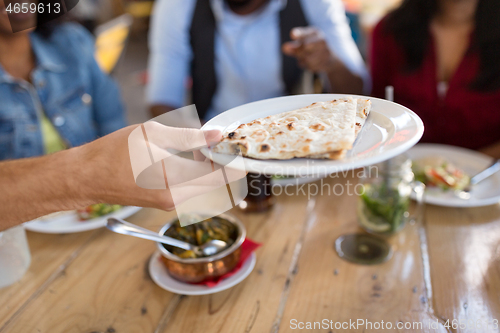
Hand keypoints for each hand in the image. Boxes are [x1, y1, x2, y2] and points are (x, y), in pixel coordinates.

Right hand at [79, 124, 243, 210]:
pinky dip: (199, 176)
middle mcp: (176, 197)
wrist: (87, 178)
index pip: (220, 176)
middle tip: (223, 143)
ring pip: (206, 189)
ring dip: (212, 171)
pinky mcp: (166, 204)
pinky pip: (193, 191)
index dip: (236, 163)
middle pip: (217, 186)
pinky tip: (191, 159)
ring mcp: (171, 204)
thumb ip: (189, 136)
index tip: (241, 148)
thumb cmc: (114, 152)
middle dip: (225, 165)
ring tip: (204, 148)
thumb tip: (217, 135)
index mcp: (173, 178)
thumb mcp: (152, 134)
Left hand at [282, 27, 336, 72]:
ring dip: (303, 61)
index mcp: (314, 32)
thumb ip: (293, 47)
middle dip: (299, 52)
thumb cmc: (312, 48)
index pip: (305, 33)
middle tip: (299, 54)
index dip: (299, 34)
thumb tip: (284, 48)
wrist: (330, 59)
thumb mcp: (302, 45)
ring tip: (306, 58)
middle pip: (304, 47)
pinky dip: (308, 66)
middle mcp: (321, 40)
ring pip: (307, 59)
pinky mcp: (325, 62)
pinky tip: (311, 63)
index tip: (292, 34)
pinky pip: (311, 66)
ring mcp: (325, 51)